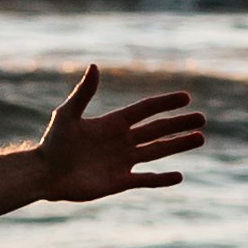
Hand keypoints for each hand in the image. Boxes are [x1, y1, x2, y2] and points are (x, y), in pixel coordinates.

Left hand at [28, 64, 205, 201]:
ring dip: (178, 145)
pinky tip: (179, 175)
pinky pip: (146, 179)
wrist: (44, 174)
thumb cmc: (52, 143)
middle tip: (202, 119)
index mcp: (113, 123)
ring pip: (157, 151)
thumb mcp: (67, 114)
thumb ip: (84, 93)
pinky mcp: (119, 181)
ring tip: (200, 139)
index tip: (185, 98)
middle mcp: (122, 141)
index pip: (146, 110)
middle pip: (158, 130)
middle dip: (180, 124)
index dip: (165, 104)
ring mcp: (123, 161)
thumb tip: (94, 66)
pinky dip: (162, 179)